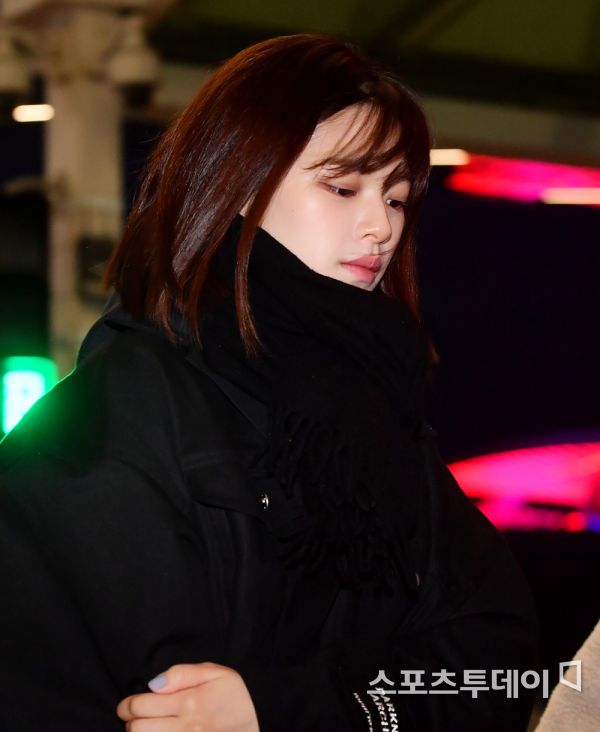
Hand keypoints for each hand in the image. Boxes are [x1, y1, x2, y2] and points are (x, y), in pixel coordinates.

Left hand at [116, 662, 259, 730]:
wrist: (256, 727)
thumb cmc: (234, 698)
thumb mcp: (216, 673)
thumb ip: (182, 673)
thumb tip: (154, 684)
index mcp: (190, 702)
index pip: (141, 705)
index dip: (128, 704)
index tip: (129, 704)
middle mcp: (186, 728)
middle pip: (137, 729)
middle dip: (131, 721)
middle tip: (138, 716)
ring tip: (148, 728)